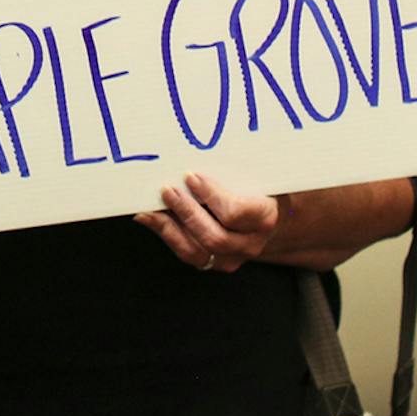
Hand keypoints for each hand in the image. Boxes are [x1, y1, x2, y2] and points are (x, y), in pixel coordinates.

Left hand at [135, 173, 278, 272]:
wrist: (267, 215)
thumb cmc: (258, 186)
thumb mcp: (254, 174)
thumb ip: (233, 167)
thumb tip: (195, 153)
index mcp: (265, 217)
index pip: (235, 213)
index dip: (210, 195)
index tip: (191, 176)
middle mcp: (251, 243)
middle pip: (215, 237)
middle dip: (186, 212)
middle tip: (166, 189)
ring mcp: (232, 258)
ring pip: (197, 252)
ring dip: (169, 228)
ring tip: (150, 208)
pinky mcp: (214, 262)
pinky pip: (187, 254)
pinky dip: (166, 235)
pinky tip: (150, 218)